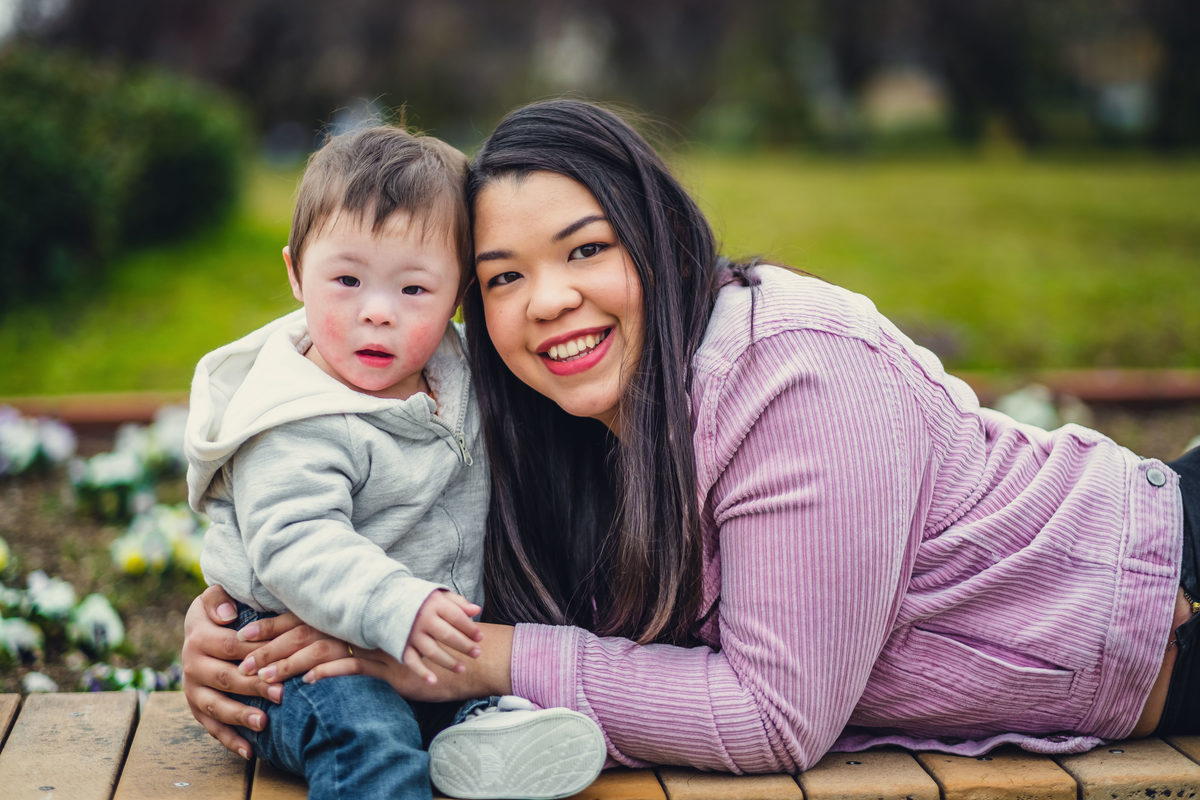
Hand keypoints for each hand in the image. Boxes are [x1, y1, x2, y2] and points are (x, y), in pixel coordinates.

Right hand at [182, 585, 277, 757]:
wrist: (196, 629)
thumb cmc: (217, 612)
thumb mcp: (214, 597)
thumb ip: (218, 599)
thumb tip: (227, 614)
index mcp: (198, 637)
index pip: (232, 647)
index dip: (256, 654)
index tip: (279, 662)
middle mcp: (192, 665)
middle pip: (227, 678)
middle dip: (254, 688)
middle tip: (281, 695)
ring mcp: (192, 689)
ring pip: (216, 706)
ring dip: (240, 716)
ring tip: (264, 723)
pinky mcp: (196, 707)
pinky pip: (211, 727)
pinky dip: (229, 740)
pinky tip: (249, 751)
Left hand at [254, 622, 515, 702]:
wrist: (462, 653)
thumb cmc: (423, 648)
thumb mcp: (383, 641)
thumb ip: (353, 638)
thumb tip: (322, 645)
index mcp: (354, 618)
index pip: (304, 616)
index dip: (273, 624)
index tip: (242, 633)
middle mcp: (359, 626)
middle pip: (305, 632)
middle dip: (271, 645)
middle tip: (241, 658)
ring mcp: (373, 644)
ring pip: (323, 650)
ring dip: (291, 663)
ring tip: (265, 677)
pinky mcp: (388, 665)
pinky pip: (355, 667)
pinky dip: (331, 673)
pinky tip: (312, 682)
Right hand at [402, 589, 482, 682]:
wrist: (386, 601)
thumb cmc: (421, 600)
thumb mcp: (439, 595)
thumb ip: (458, 603)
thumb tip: (477, 610)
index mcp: (434, 604)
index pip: (456, 617)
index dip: (470, 628)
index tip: (480, 638)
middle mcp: (422, 619)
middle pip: (447, 635)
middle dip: (464, 646)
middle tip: (477, 653)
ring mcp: (411, 633)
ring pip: (432, 651)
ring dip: (448, 662)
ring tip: (462, 669)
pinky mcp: (402, 645)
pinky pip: (412, 661)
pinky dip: (421, 673)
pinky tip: (433, 682)